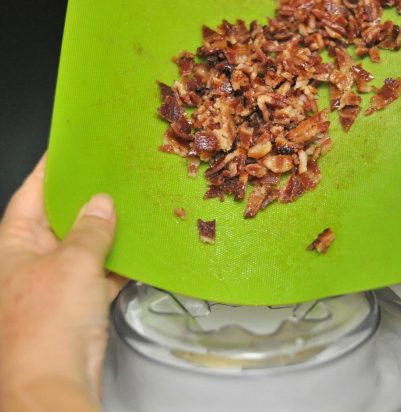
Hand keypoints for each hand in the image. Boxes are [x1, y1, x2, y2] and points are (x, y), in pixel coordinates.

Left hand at [0, 154, 125, 410]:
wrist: (53, 380)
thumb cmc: (44, 324)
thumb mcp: (72, 262)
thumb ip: (90, 230)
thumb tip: (100, 205)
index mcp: (13, 244)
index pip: (32, 194)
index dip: (51, 169)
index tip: (69, 148)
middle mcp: (30, 261)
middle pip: (60, 219)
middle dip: (85, 200)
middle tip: (109, 175)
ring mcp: (54, 283)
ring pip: (83, 247)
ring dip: (106, 233)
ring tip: (130, 208)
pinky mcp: (76, 304)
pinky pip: (100, 274)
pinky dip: (118, 263)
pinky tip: (137, 251)